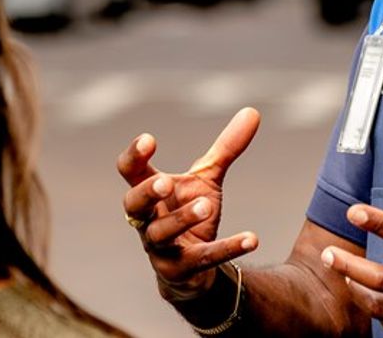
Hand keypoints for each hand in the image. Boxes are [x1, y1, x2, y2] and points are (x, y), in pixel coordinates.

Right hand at [117, 108, 260, 300]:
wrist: (193, 269)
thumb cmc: (191, 213)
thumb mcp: (208, 179)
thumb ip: (226, 148)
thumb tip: (253, 111)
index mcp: (149, 191)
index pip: (129, 172)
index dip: (134, 157)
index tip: (149, 139)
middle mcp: (147, 219)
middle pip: (134, 205)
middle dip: (147, 193)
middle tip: (164, 181)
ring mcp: (160, 248)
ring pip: (161, 234)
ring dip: (182, 219)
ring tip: (207, 205)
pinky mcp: (181, 270)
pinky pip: (202, 260)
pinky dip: (227, 248)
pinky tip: (252, 238)